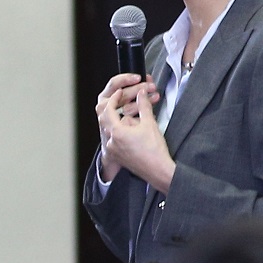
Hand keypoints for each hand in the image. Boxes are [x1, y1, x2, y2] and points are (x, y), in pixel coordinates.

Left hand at [94, 73, 176, 192]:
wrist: (158, 171)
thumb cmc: (154, 151)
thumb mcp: (149, 123)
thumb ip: (144, 105)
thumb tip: (141, 93)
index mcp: (116, 133)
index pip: (108, 109)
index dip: (114, 98)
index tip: (120, 92)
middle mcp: (111, 142)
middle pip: (105, 119)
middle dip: (114, 108)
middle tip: (122, 100)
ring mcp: (113, 150)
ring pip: (110, 129)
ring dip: (118, 120)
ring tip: (134, 118)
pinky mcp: (117, 155)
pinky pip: (114, 139)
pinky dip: (120, 131)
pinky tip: (133, 131)